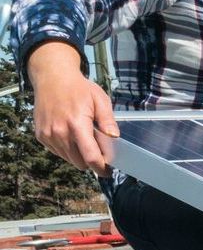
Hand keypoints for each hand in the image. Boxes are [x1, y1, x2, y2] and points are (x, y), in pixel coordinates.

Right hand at [27, 41, 118, 174]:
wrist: (52, 78)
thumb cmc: (79, 88)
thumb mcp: (100, 100)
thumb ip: (108, 121)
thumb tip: (115, 137)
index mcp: (77, 124)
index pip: (90, 156)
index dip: (100, 167)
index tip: (107, 171)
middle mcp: (59, 132)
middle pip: (79, 162)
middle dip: (91, 161)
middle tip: (99, 151)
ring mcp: (48, 135)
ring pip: (68, 158)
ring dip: (78, 156)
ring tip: (84, 139)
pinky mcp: (40, 135)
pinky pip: (57, 151)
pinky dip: (66, 150)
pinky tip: (71, 136)